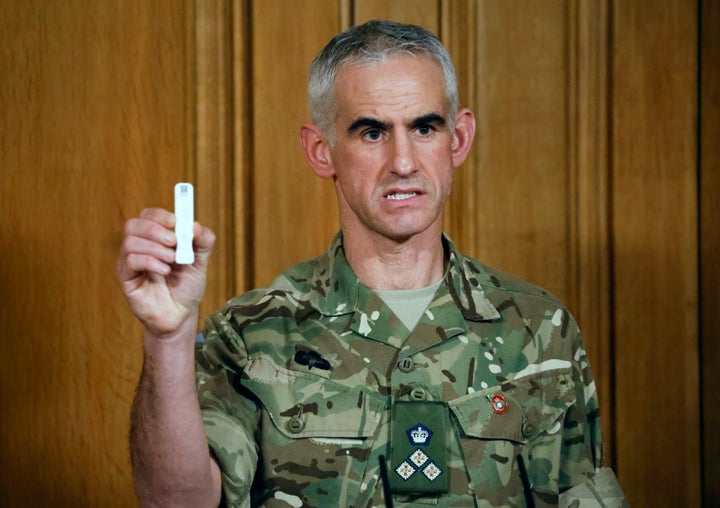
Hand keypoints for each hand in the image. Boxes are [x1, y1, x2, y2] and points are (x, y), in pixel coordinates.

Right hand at [117, 208, 214, 336]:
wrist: (181, 315)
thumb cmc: (187, 287)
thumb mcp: (201, 262)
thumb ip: (203, 242)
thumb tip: (195, 225)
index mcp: (156, 239)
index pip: (147, 215)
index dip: (159, 215)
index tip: (175, 222)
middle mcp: (140, 248)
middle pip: (133, 224)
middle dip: (155, 229)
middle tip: (174, 242)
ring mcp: (131, 263)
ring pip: (130, 242)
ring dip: (155, 247)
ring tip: (172, 260)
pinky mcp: (127, 279)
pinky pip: (130, 261)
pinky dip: (150, 262)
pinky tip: (164, 271)